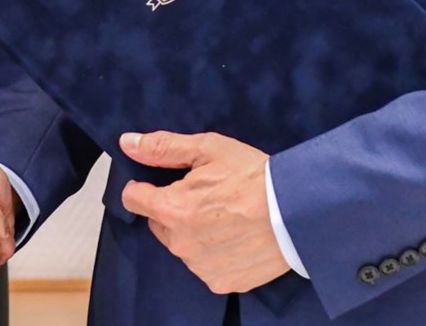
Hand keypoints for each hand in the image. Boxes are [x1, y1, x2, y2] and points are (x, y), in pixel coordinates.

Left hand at [119, 131, 289, 294]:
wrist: (298, 211)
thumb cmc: (254, 176)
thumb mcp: (209, 149)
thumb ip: (163, 148)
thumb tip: (127, 143)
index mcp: (172, 209)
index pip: (134, 200)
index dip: (143, 186)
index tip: (159, 182)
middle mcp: (181, 243)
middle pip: (158, 223)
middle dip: (172, 209)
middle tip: (205, 196)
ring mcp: (200, 266)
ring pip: (182, 245)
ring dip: (193, 232)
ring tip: (225, 216)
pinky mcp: (221, 282)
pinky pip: (205, 265)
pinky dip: (214, 252)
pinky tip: (236, 236)